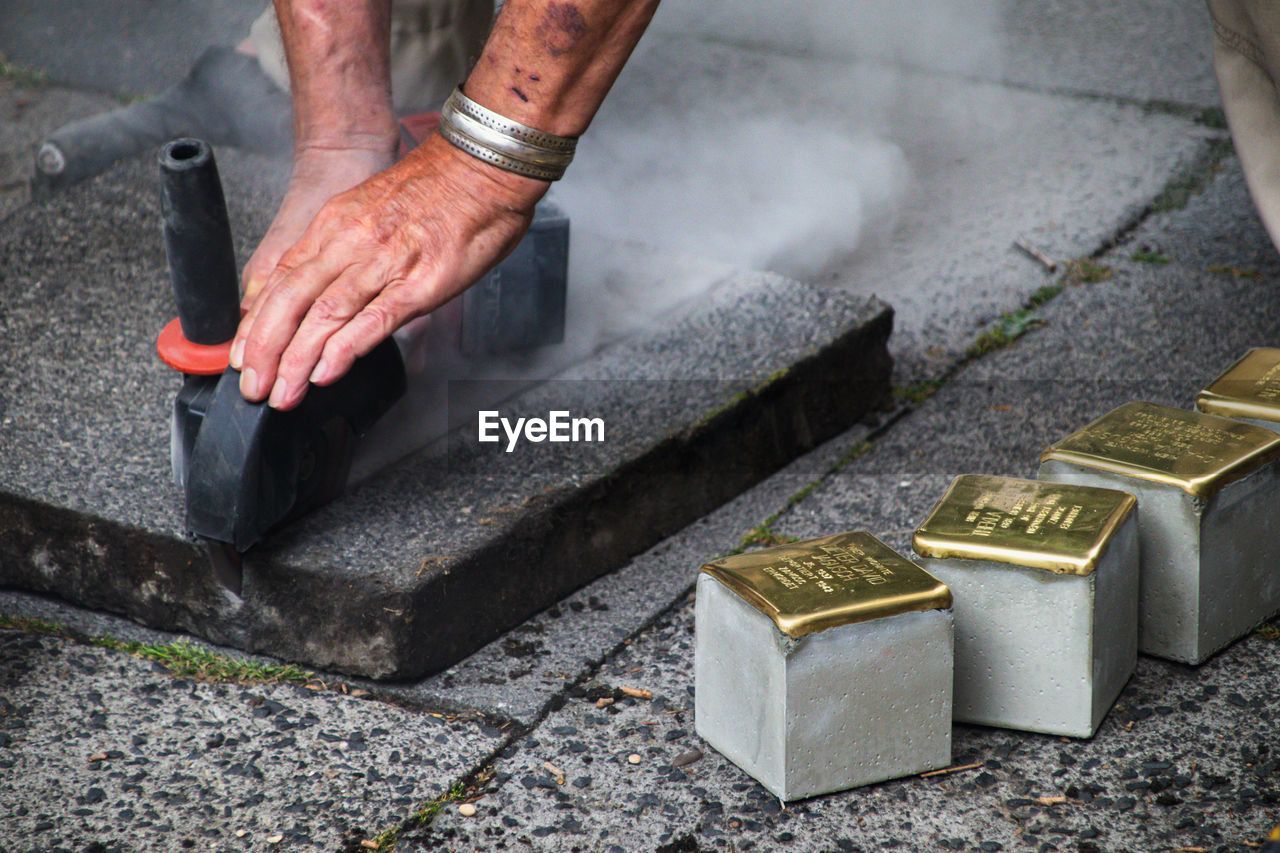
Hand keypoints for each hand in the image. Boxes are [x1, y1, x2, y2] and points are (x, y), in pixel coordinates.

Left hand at [230, 133, 547, 409]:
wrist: (483, 166)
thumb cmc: (440, 188)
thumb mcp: (374, 207)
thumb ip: (348, 244)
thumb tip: (327, 285)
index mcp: (337, 223)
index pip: (281, 278)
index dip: (256, 321)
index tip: (244, 354)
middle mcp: (352, 242)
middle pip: (292, 300)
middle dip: (265, 349)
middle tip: (252, 385)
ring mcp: (385, 262)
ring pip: (324, 314)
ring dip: (296, 359)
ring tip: (282, 393)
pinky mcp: (420, 282)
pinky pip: (373, 319)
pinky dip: (344, 349)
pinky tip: (326, 372)